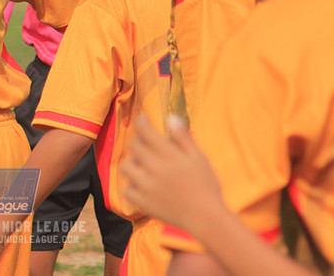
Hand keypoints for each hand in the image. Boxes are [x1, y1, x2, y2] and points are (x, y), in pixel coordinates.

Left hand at [122, 115, 224, 233]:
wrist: (206, 217)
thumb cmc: (206, 185)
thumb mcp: (199, 157)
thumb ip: (183, 137)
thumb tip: (170, 116)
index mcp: (170, 156)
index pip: (146, 132)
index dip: (142, 121)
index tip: (143, 118)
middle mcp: (155, 169)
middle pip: (135, 147)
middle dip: (139, 141)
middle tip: (146, 144)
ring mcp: (147, 187)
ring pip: (127, 167)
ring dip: (133, 163)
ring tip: (143, 165)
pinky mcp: (144, 203)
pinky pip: (127, 190)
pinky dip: (132, 186)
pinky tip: (142, 184)